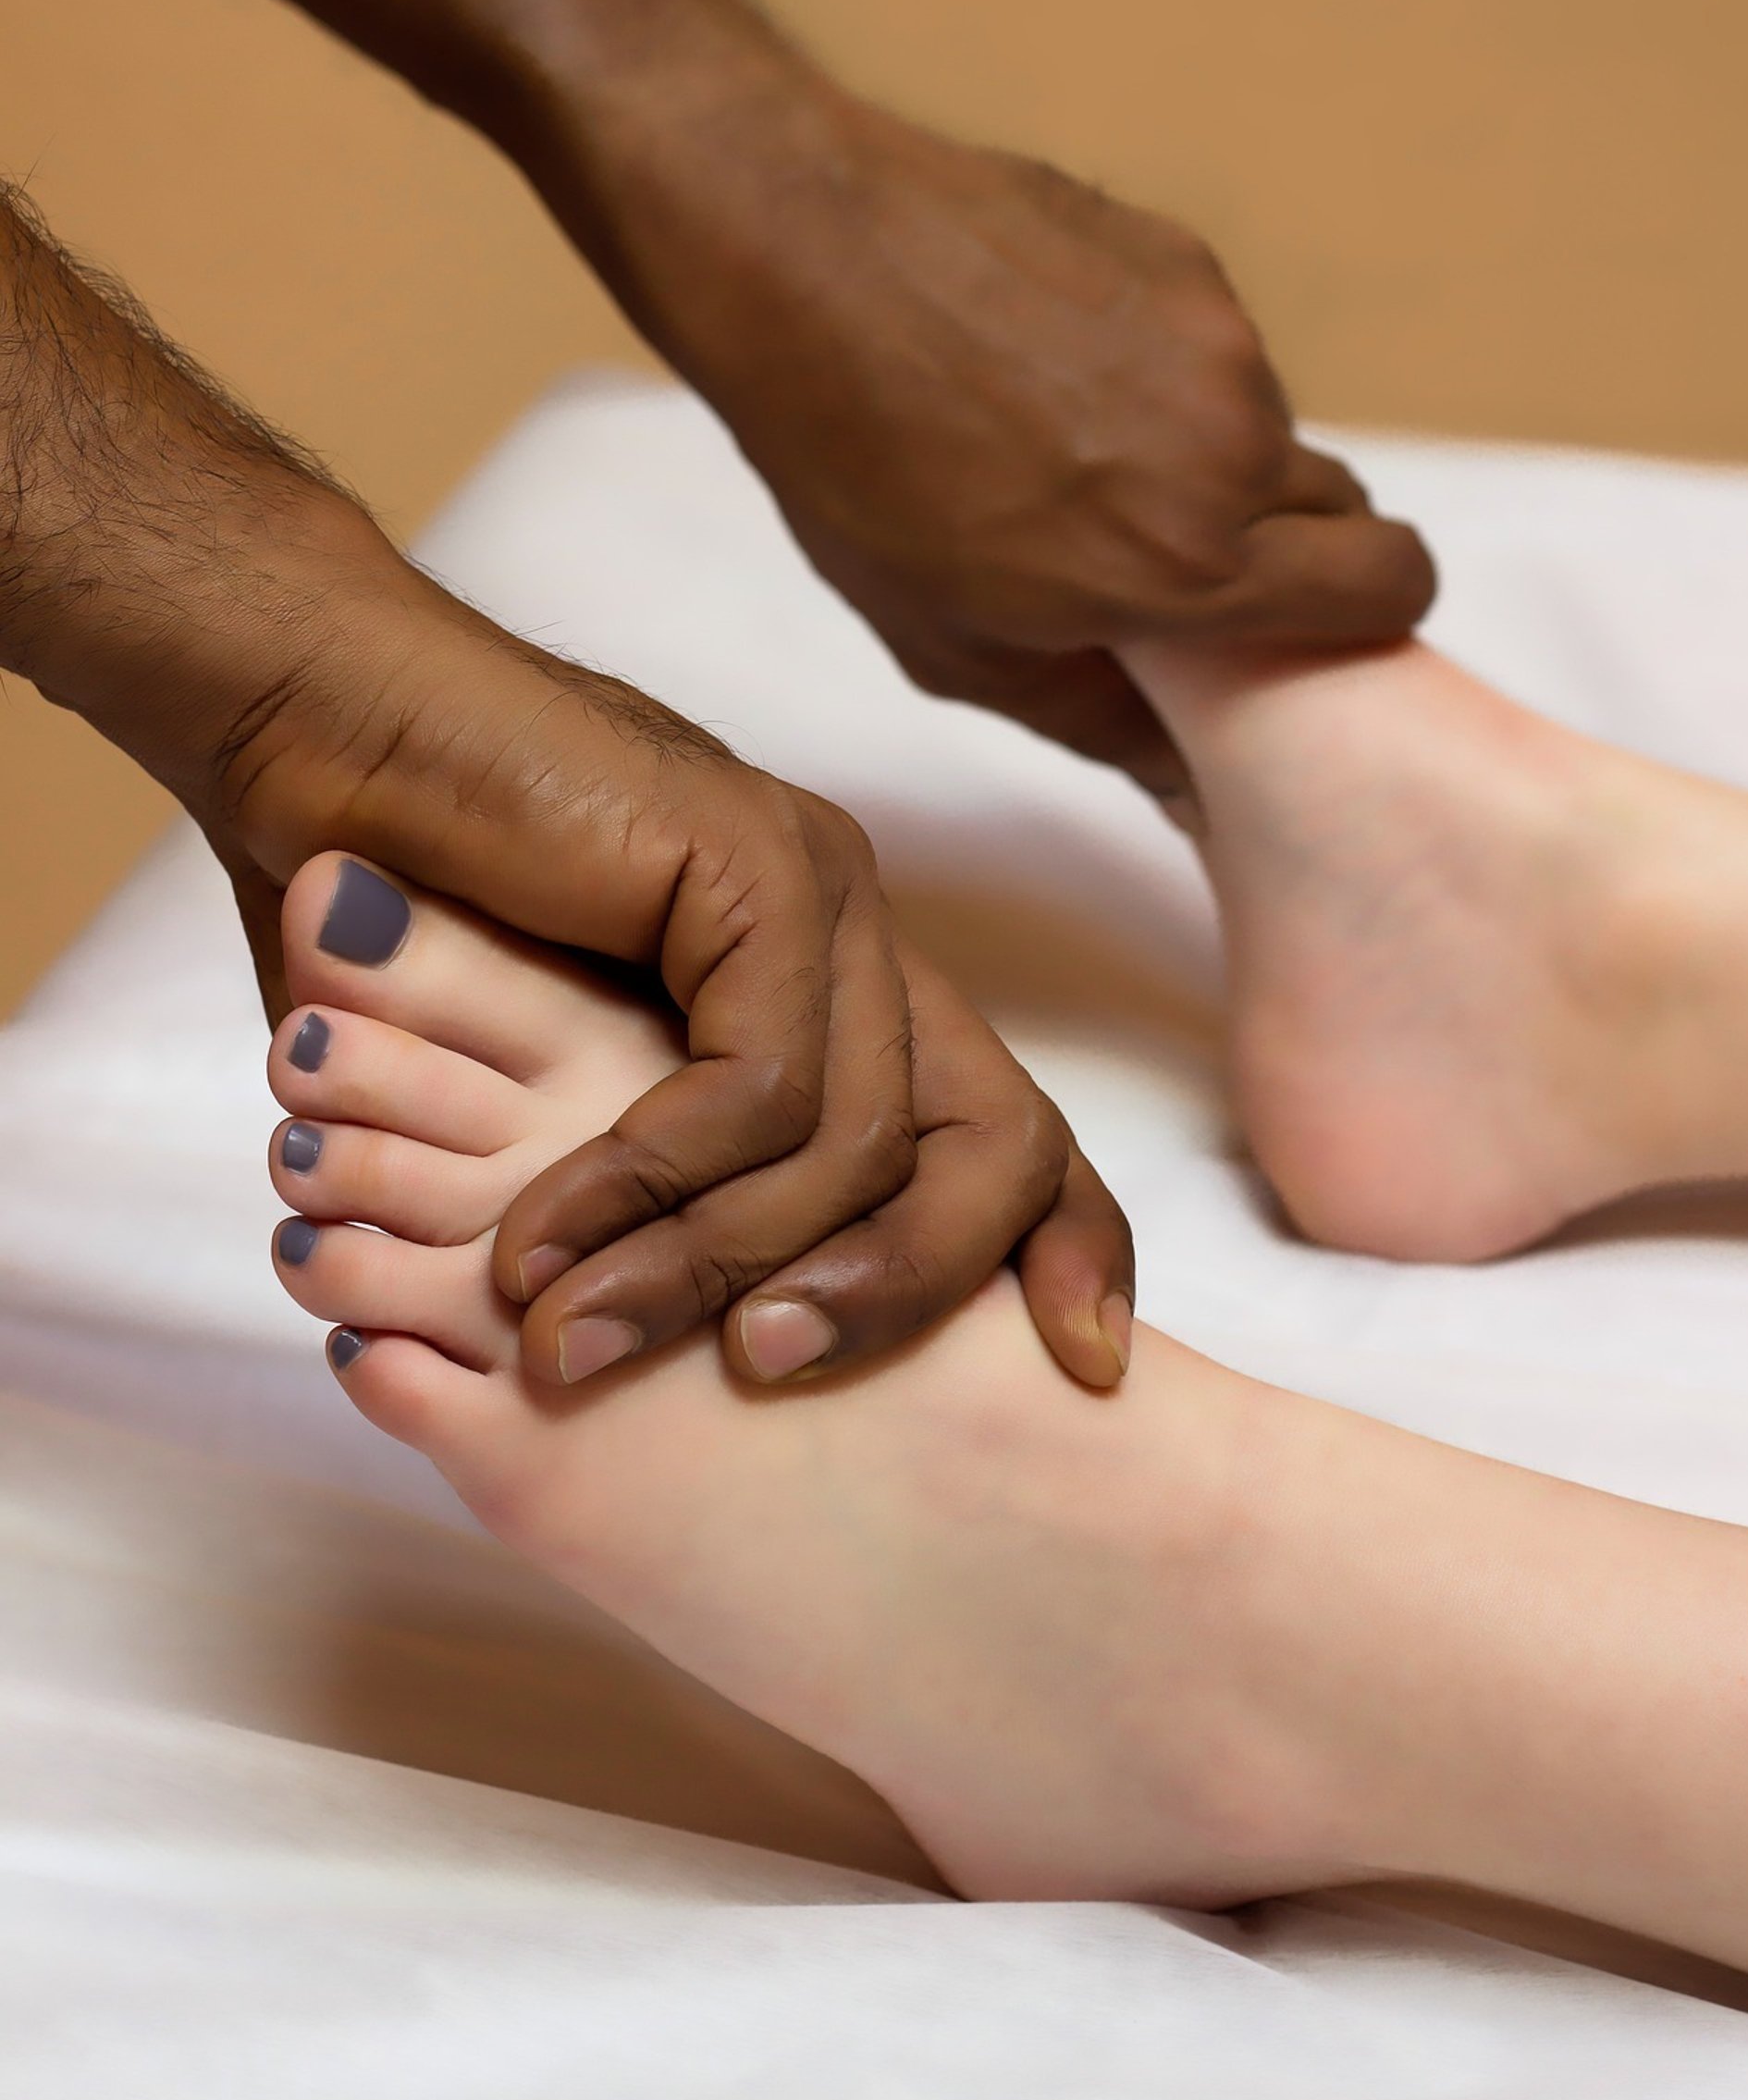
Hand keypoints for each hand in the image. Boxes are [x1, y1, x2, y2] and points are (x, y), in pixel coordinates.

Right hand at [210, 543, 1133, 1392]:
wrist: (312, 724)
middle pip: (997, 1146)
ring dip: (710, 1270)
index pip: (1011, 1132)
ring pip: (863, 1143)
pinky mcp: (754, 864)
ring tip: (570, 1341)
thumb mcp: (542, 1095)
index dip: (1066, 1250)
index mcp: (838, 988)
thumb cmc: (400, 917)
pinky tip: (542, 1235)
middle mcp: (856, 939)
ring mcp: (819, 889)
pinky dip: (653, 1183)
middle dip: (910, 1295)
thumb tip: (635, 1356)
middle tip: (764, 1375)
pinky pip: (763, 1083)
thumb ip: (631, 1198)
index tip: (1084, 1369)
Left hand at [602, 80, 1435, 794]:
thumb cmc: (855, 470)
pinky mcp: (1185, 260)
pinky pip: (1214, 345)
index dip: (1369, 612)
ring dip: (1207, 454)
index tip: (1308, 620)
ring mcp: (1217, 341)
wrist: (803, 258)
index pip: (1391, 586)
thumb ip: (1095, 719)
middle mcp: (1230, 448)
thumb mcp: (953, 646)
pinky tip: (1051, 365)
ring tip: (1071, 448)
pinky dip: (1160, 371)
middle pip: (1343, 511)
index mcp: (1187, 564)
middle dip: (1285, 545)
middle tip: (1172, 551)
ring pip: (1268, 426)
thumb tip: (1189, 779)